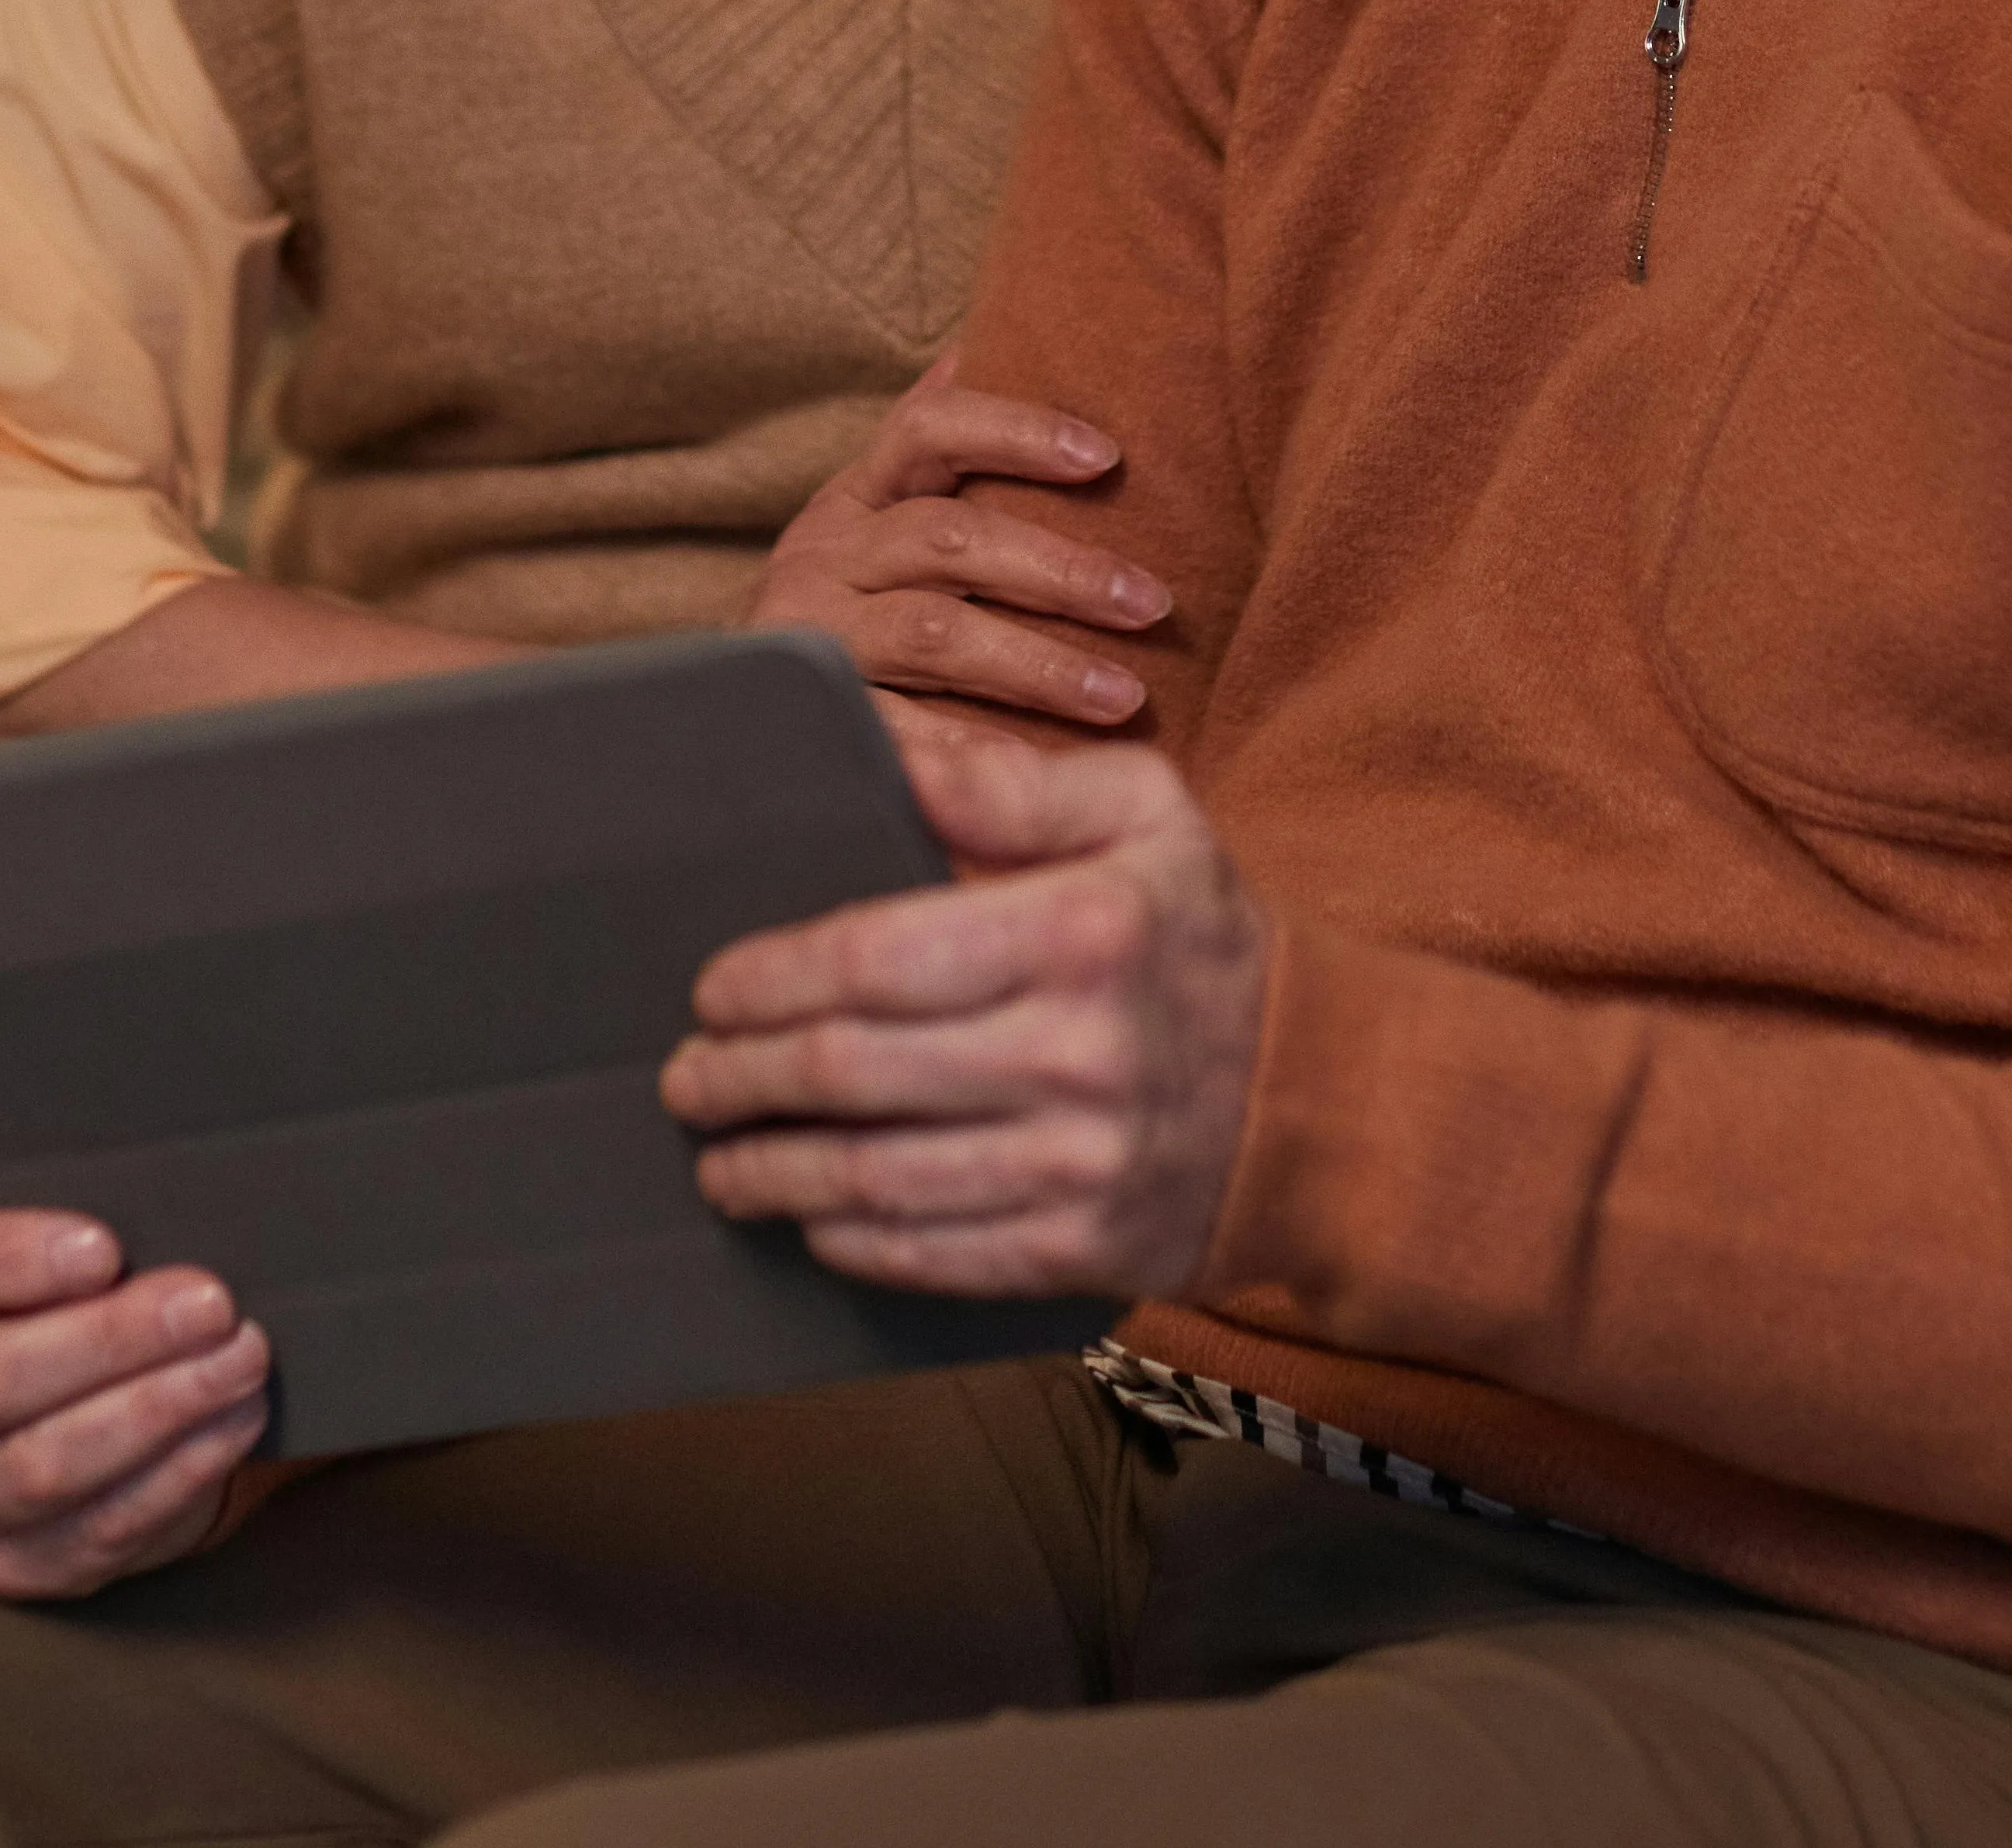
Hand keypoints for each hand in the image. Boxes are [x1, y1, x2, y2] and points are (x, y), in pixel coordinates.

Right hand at [0, 1113, 272, 1599]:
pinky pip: (88, 1534)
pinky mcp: (5, 1564)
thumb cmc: (27, 1249)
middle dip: (107, 1341)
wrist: (58, 1368)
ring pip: (37, 1469)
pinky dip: (171, 1475)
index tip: (102, 1243)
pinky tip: (232, 1419)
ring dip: (153, 1409)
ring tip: (242, 1352)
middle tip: (210, 1298)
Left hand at [661, 720, 1267, 1300]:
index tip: (713, 989)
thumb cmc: (1201, 937)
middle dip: (745, 1077)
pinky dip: (850, 1240)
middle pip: (856, 1072)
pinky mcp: (1082, 1251)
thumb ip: (1016, 782)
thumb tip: (892, 756)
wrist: (1325, 1098)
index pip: (878, 956)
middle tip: (686, 1077)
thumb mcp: (1144, 813)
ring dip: (773, 1172)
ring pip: (877, 1180)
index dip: (774, 977)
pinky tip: (807, 1216)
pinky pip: (933, 1255)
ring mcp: (1081, 1165)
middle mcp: (1078, 1052)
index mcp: (1080, 930)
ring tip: (718, 1157)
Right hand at [753, 352, 1169, 731]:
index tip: (1106, 457)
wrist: (731, 707)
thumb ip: (932, 447)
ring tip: (1126, 695)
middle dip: (1060, 571)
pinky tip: (1040, 769)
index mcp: (855, 496)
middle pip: (950, 540)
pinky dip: (971, 748)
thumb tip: (978, 345)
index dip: (1017, 433)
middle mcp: (825, 555)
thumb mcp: (875, 516)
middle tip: (1152, 602)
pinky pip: (900, 732)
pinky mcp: (815, 716)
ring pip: (936, 635)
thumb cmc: (848, 601)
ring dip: (1039, 664)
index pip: (931, 431)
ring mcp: (815, 636)